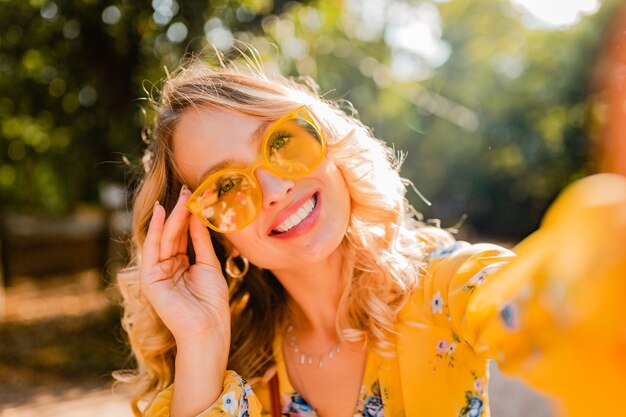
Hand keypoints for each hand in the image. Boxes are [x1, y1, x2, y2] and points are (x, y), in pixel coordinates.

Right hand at [139, 187, 229, 344]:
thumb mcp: (209, 264)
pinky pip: (152, 249)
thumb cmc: (212, 302)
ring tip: (182, 196)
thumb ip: (200, 240)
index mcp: (181, 266)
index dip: (187, 217)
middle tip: (187, 190)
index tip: (194, 196)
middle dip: (180, 212)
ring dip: (172, 216)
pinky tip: (163, 213)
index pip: (182, 236)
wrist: (208, 328)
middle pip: (172, 234)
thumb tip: (197, 215)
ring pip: (164, 238)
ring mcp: (156, 273)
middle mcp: (167, 268)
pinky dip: (157, 230)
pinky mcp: (149, 279)